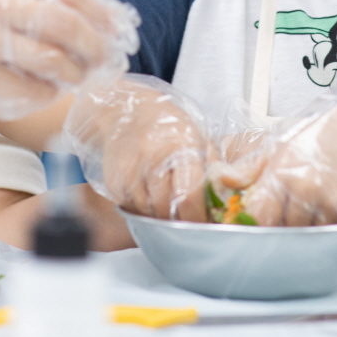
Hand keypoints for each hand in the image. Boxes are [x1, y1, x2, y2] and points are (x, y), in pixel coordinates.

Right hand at [0, 0, 137, 126]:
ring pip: (50, 61)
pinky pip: (25, 90)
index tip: (123, 31)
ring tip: (79, 78)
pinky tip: (48, 92)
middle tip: (110, 61)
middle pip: (67, 25)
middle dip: (97, 47)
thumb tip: (98, 8)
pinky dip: (45, 94)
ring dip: (74, 74)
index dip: (104, 13)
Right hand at [66, 75, 208, 220]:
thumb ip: (212, 169)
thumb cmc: (168, 126)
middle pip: (167, 209)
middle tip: (187, 217)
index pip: (188, 195)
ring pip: (149, 213)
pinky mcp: (114, 183)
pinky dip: (143, 208)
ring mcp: (129, 172)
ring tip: (168, 200)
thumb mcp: (198, 138)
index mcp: (179, 147)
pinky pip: (132, 209)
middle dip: (179, 220)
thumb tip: (223, 203)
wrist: (124, 111)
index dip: (197, 217)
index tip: (203, 225)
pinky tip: (149, 192)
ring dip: (160, 214)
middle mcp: (151, 159)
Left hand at [220, 68, 336, 225]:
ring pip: (317, 233)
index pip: (258, 216)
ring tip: (325, 202)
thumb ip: (251, 168)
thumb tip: (219, 181)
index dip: (257, 227)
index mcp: (281, 171)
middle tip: (300, 214)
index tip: (258, 231)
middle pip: (288, 229)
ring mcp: (334, 200)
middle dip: (290, 227)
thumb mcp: (282, 144)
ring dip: (318, 227)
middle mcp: (305, 187)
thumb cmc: (325, 133)